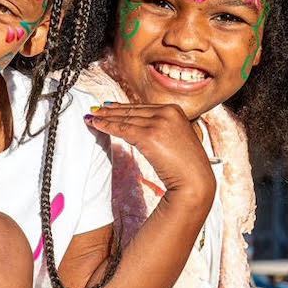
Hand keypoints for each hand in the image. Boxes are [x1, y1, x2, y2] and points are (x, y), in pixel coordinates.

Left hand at [86, 103, 215, 202]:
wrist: (195, 180)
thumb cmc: (186, 165)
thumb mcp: (176, 137)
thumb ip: (161, 127)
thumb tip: (138, 125)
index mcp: (175, 110)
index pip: (143, 107)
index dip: (124, 107)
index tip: (110, 106)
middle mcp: (167, 112)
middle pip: (132, 110)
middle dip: (111, 110)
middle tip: (96, 110)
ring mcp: (159, 122)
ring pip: (125, 118)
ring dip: (106, 118)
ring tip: (92, 117)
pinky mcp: (149, 135)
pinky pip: (122, 128)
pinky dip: (107, 126)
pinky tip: (96, 124)